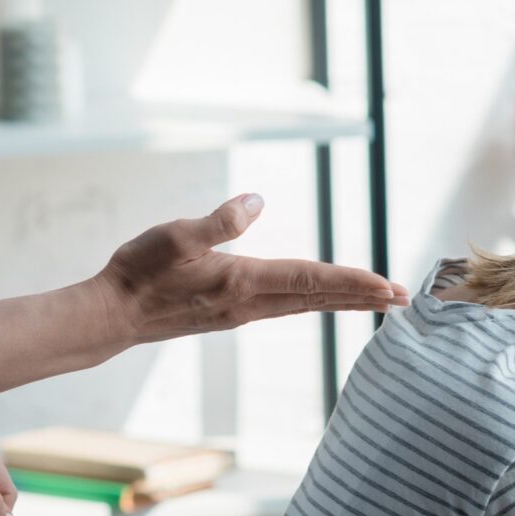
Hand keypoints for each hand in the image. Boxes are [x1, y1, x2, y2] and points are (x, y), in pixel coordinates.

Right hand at [99, 194, 407, 345]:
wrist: (112, 315)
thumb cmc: (139, 272)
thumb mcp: (175, 236)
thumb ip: (219, 221)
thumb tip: (258, 200)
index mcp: (242, 282)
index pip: (310, 280)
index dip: (351, 282)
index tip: (386, 286)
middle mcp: (250, 303)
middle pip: (318, 297)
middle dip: (362, 297)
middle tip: (402, 299)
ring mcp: (241, 312)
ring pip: (305, 305)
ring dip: (342, 301)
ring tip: (375, 301)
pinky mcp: (230, 314)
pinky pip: (287, 307)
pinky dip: (314, 302)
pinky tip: (321, 300)